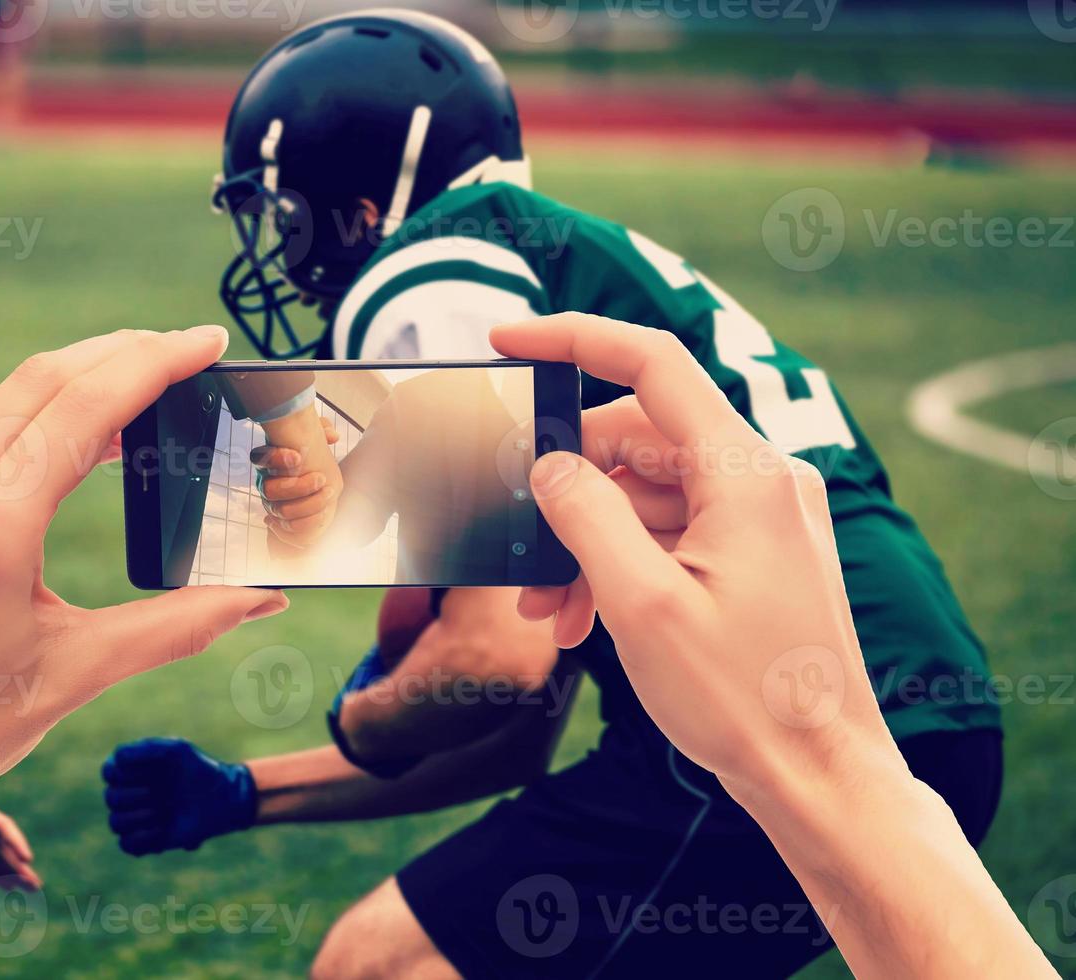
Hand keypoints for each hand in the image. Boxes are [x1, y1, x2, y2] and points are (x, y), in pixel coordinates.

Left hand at [0, 327, 289, 814]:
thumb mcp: (81, 670)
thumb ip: (180, 624)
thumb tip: (261, 598)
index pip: (82, 408)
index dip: (154, 363)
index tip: (206, 340)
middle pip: (43, 380)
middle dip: (123, 352)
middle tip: (188, 349)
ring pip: (5, 397)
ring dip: (79, 376)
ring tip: (144, 381)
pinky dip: (35, 413)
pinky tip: (77, 431)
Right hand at [101, 738, 256, 854]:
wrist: (223, 797)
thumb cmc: (199, 769)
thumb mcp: (177, 751)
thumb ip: (147, 749)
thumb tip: (118, 759)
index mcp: (133, 770)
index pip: (109, 772)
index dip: (124, 774)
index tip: (150, 771)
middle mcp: (131, 794)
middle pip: (111, 798)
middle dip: (136, 796)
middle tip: (160, 794)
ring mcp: (138, 818)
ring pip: (115, 823)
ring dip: (138, 818)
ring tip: (163, 813)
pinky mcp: (147, 840)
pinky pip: (127, 845)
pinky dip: (143, 839)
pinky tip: (164, 830)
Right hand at [252, 416, 340, 549]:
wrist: (320, 485)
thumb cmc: (314, 458)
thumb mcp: (318, 439)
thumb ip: (321, 429)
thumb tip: (331, 435)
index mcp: (270, 461)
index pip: (259, 458)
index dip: (275, 458)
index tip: (298, 457)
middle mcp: (267, 485)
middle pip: (270, 491)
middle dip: (298, 486)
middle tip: (322, 478)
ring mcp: (274, 505)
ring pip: (282, 512)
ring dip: (310, 504)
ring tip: (330, 492)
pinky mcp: (285, 524)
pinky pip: (290, 531)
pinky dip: (308, 524)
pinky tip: (324, 513)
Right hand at [490, 314, 894, 795]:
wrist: (819, 779)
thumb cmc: (744, 697)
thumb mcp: (640, 603)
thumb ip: (585, 516)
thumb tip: (548, 465)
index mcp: (745, 472)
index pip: (651, 363)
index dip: (572, 338)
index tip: (506, 338)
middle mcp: (760, 480)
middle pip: (636, 437)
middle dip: (565, 484)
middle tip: (512, 535)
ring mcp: (760, 518)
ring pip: (645, 493)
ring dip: (585, 538)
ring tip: (542, 610)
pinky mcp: (753, 554)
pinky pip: (669, 532)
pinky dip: (619, 562)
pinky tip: (578, 618)